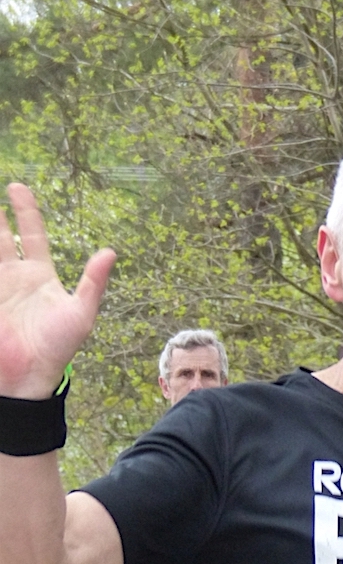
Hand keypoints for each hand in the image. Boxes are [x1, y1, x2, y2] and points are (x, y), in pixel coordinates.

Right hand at [0, 184, 115, 398]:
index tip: (17, 188)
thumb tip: (110, 251)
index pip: (33, 235)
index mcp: (41, 276)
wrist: (26, 375)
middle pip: (3, 237)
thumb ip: (93, 283)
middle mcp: (16, 277)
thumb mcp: (80, 313)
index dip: (26, 211)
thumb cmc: (58, 348)